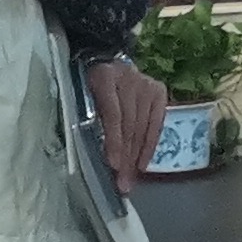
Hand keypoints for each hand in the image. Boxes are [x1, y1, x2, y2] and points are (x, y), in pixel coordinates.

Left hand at [89, 60, 168, 191]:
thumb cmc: (89, 84)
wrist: (106, 58)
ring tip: (131, 179)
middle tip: (122, 184)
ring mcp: (147, 84)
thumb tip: (91, 153)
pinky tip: (143, 164)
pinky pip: (156, 124)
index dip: (114, 140)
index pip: (113, 114)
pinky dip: (149, 146)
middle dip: (126, 157)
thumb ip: (86, 117)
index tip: (113, 164)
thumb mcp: (81, 94)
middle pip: (130, 124)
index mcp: (104, 78)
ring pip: (143, 127)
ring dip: (136, 156)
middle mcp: (130, 79)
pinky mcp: (159, 91)